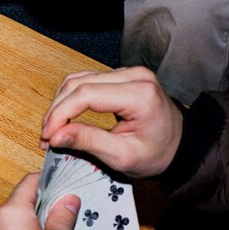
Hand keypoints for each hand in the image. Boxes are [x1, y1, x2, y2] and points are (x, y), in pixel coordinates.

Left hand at [0, 174, 79, 229]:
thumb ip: (64, 218)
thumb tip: (67, 200)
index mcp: (10, 215)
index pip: (29, 183)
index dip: (49, 181)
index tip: (64, 184)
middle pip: (21, 204)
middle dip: (43, 208)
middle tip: (67, 216)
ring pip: (14, 225)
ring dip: (33, 227)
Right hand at [40, 66, 183, 176]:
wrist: (181, 147)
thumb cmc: (159, 153)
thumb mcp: (124, 156)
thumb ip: (89, 142)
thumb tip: (56, 136)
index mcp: (140, 94)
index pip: (86, 95)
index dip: (60, 114)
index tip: (48, 136)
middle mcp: (134, 76)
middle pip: (78, 84)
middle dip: (56, 111)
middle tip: (47, 137)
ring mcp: (128, 73)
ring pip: (78, 80)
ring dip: (60, 104)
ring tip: (52, 129)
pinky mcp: (121, 76)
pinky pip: (86, 81)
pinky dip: (70, 98)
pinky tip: (63, 117)